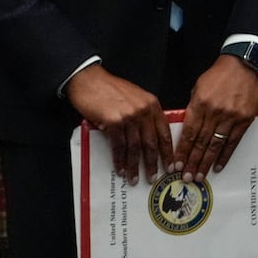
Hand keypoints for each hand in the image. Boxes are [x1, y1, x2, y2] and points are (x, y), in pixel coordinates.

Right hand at [65, 64, 172, 185]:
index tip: (170, 166)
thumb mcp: (134, 96)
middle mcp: (143, 110)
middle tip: (153, 177)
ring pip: (135, 147)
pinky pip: (119, 145)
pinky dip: (119, 159)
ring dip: (134, 165)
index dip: (167, 152)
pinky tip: (120, 168)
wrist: (88, 79)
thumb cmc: (109, 87)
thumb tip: (146, 137)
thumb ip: (143, 114)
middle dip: (152, 163)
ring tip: (134, 178)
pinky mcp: (113, 121)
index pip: (164, 132)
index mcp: (151, 104)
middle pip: (151, 143)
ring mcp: (129, 116)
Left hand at [171, 55, 257, 184]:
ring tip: (199, 176)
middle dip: (192, 161)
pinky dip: (225, 155)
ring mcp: (230, 118)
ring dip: (206, 163)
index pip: (189, 132)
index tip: (176, 165)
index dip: (182, 150)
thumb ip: (194, 107)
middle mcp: (214, 113)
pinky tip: (218, 166)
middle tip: (186, 177)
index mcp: (200, 104)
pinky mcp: (245, 120)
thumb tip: (188, 127)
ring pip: (216, 145)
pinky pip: (233, 142)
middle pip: (201, 142)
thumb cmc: (218, 75)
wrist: (244, 65)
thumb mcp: (199, 87)